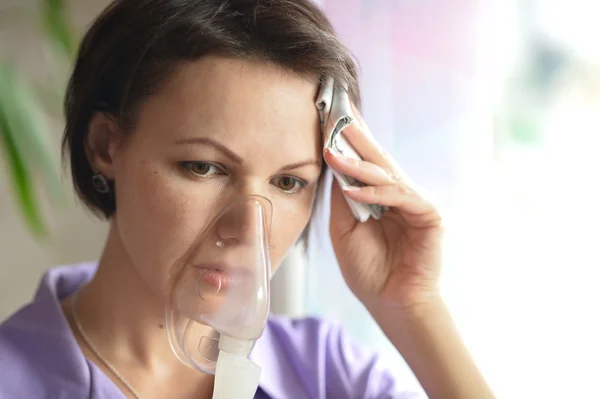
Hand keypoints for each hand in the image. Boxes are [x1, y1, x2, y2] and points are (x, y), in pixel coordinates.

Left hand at [324, 107, 443, 311]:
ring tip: (332, 151)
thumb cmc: (368, 269)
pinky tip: (353, 192)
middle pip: (377, 158)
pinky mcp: (429, 214)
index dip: (348, 140)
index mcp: (380, 197)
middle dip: (356, 135)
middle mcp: (399, 194)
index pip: (364, 162)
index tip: (330, 115)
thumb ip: (342, 199)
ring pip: (386, 174)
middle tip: (337, 111)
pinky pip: (399, 196)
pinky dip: (375, 193)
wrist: (391, 303)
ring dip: (357, 163)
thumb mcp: (344, 229)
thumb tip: (334, 164)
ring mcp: (415, 202)